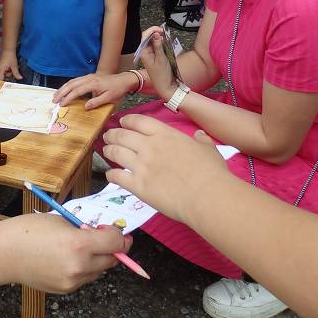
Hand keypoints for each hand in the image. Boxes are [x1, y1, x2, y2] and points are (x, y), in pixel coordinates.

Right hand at [0, 50, 21, 80]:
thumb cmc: (10, 56)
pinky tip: (13, 65)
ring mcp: (0, 65)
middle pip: (4, 75)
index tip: (9, 82)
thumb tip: (19, 78)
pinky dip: (9, 68)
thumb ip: (16, 73)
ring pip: (5, 72)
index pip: (0, 79)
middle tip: (15, 71)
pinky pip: (5, 68)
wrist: (8, 48)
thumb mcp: (14, 66)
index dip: (4, 81)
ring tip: (15, 67)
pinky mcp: (2, 63)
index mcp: (0, 69)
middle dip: (10, 74)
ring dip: (11, 71)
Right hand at [2, 213, 128, 292]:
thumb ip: (84, 228)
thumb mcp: (61, 220)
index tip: (117, 231)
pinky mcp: (66, 290)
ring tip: (82, 248)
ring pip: (99, 271)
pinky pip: (85, 279)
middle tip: (106, 238)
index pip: (116, 242)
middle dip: (113, 248)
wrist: (5, 253)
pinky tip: (68, 259)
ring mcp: (73, 281)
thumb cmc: (29, 230)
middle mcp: (80, 265)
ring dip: (99, 260)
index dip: (120, 236)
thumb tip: (102, 233)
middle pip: (112, 259)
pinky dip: (84, 269)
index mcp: (80, 244)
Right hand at [53, 71, 135, 108]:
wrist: (124, 79)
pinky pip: (76, 80)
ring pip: (72, 81)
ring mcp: (88, 76)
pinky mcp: (89, 77)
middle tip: (54, 100)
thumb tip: (85, 106)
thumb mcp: (109, 98)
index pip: (77, 90)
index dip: (68, 97)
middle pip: (71, 84)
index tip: (62, 104)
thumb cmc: (117, 89)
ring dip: (63, 88)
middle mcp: (89, 78)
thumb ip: (97, 102)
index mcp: (93, 84)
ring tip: (56, 95)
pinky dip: (68, 85)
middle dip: (62, 92)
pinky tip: (65, 89)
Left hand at [103, 115, 229, 225]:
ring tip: (105, 150)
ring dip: (108, 150)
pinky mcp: (138, 186)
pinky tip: (110, 175)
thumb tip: (200, 136)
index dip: (127, 121)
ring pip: (116, 153)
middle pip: (122, 135)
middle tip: (108, 136)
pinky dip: (111, 174)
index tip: (123, 123)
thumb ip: (201, 140)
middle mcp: (149, 146)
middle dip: (112, 134)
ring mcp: (141, 165)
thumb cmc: (211, 172)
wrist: (207, 196)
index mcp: (165, 134)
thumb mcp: (208, 148)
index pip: (138, 121)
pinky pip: (117, 176)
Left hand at [137, 27, 178, 96]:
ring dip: (160, 39)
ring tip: (166, 37)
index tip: (160, 29)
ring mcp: (150, 55)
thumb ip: (158, 45)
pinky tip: (166, 43)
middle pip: (148, 39)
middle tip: (165, 32)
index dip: (151, 31)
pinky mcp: (155, 57)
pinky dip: (162, 44)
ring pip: (154, 42)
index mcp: (143, 53)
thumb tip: (156, 34)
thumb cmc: (162, 74)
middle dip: (156, 34)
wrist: (165, 86)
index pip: (144, 37)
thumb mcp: (161, 58)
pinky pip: (157, 47)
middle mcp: (145, 53)